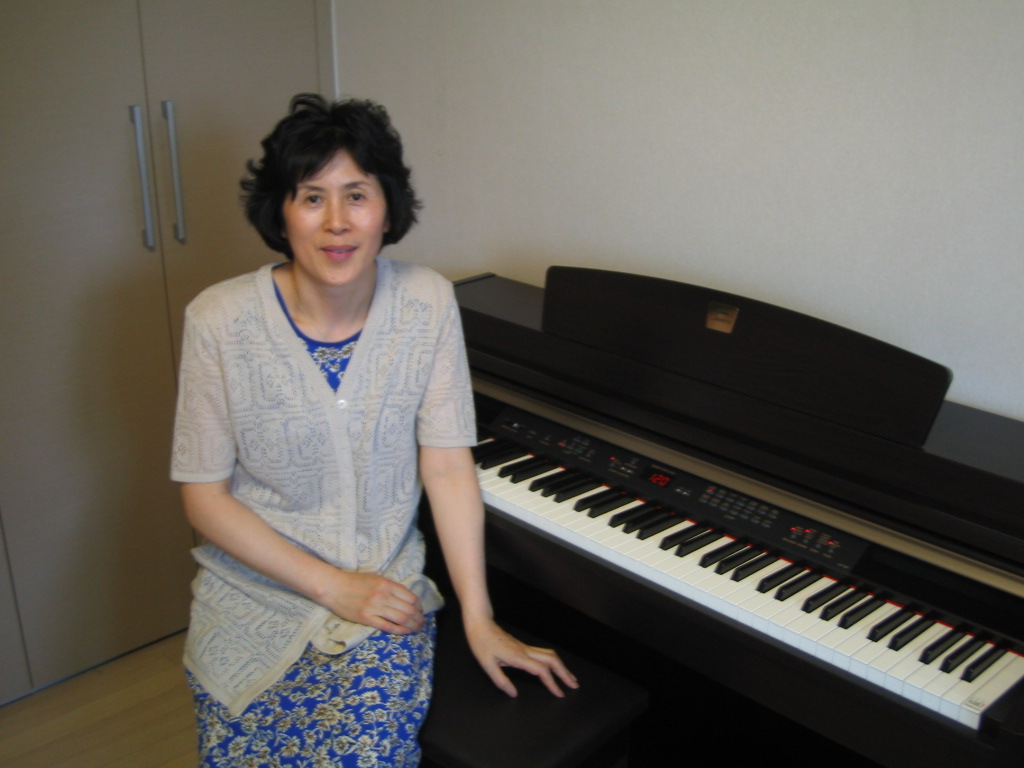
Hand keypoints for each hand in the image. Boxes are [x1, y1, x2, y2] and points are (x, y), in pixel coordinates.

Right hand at [323, 571, 424, 634]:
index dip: (419, 606)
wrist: (334, 587)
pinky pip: (388, 627)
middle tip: (422, 623)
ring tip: (417, 629)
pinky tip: (405, 632)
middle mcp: (383, 596)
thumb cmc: (354, 581)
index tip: (420, 610)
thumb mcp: (376, 578)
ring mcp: (375, 608)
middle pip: (409, 610)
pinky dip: (399, 631)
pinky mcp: (366, 619)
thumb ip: (391, 587)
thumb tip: (406, 597)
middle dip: (418, 618)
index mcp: (387, 584)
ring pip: (401, 619)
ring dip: (412, 626)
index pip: (411, 597)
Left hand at [464, 618, 578, 697]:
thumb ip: (501, 681)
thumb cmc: (481, 643)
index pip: (541, 670)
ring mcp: (525, 647)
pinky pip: (543, 654)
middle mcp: (525, 651)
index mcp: (518, 657)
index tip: (559, 694)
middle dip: (565, 673)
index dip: (552, 683)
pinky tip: (554, 668)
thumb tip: (514, 694)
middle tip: (574, 685)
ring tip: (569, 677)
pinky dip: (553, 662)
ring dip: (561, 666)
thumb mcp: (487, 665)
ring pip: (550, 655)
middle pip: (552, 660)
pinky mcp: (523, 647)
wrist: (481, 624)